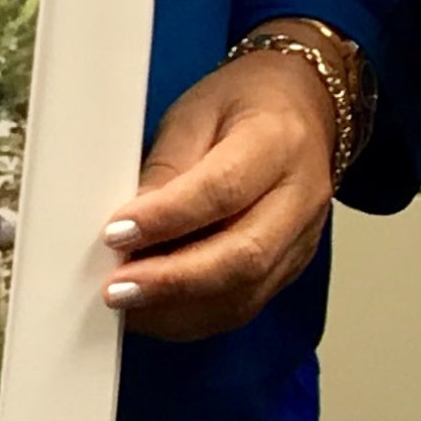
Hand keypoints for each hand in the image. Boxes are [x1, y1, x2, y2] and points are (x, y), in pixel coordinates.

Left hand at [100, 29, 342, 339]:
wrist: (305, 106)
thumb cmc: (244, 103)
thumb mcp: (195, 113)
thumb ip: (165, 169)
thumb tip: (127, 230)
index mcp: (278, 141)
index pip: (223, 190)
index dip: (167, 219)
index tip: (115, 234)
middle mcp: (301, 196)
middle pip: (243, 255)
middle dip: (173, 281)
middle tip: (116, 289)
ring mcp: (302, 238)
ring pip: (245, 294)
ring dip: (179, 310)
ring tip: (128, 306)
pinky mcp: (292, 267)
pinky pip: (245, 306)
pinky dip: (195, 317)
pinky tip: (157, 311)